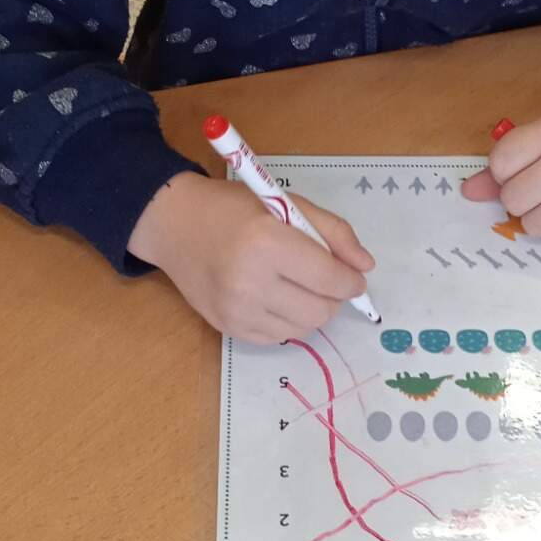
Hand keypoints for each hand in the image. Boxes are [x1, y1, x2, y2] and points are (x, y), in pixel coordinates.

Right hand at [128, 172, 375, 341]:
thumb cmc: (233, 209)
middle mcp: (249, 282)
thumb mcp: (287, 204)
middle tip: (324, 279)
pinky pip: (278, 337)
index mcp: (267, 243)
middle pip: (321, 311)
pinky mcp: (227, 328)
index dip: (351, 280)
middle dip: (333, 297)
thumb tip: (365, 266)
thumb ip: (334, 232)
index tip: (354, 276)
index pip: (329, 278)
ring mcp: (236, 310)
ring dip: (312, 310)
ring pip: (303, 328)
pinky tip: (274, 297)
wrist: (175, 225)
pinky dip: (287, 320)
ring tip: (297, 286)